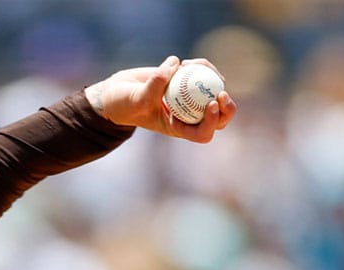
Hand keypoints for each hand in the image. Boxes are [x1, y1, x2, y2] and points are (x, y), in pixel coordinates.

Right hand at [85, 55, 236, 143]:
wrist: (117, 91)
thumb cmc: (124, 103)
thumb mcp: (136, 99)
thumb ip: (154, 85)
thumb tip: (176, 64)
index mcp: (178, 127)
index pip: (203, 133)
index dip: (213, 122)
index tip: (211, 104)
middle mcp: (188, 115)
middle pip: (218, 117)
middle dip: (226, 106)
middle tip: (221, 92)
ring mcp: (189, 98)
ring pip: (214, 91)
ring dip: (211, 78)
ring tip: (190, 66)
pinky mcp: (187, 81)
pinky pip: (204, 74)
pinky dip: (200, 66)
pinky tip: (185, 63)